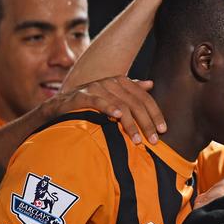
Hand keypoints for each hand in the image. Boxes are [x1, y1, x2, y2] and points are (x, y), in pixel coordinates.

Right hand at [43, 76, 165, 143]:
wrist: (59, 106)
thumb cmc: (91, 104)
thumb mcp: (113, 96)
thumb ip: (131, 90)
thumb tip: (150, 84)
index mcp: (121, 82)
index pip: (144, 98)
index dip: (155, 114)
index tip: (163, 130)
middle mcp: (110, 82)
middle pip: (135, 103)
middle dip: (146, 123)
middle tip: (154, 141)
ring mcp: (96, 87)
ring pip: (120, 105)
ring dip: (131, 124)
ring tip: (138, 140)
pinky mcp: (82, 95)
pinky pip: (98, 101)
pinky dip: (109, 108)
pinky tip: (117, 117)